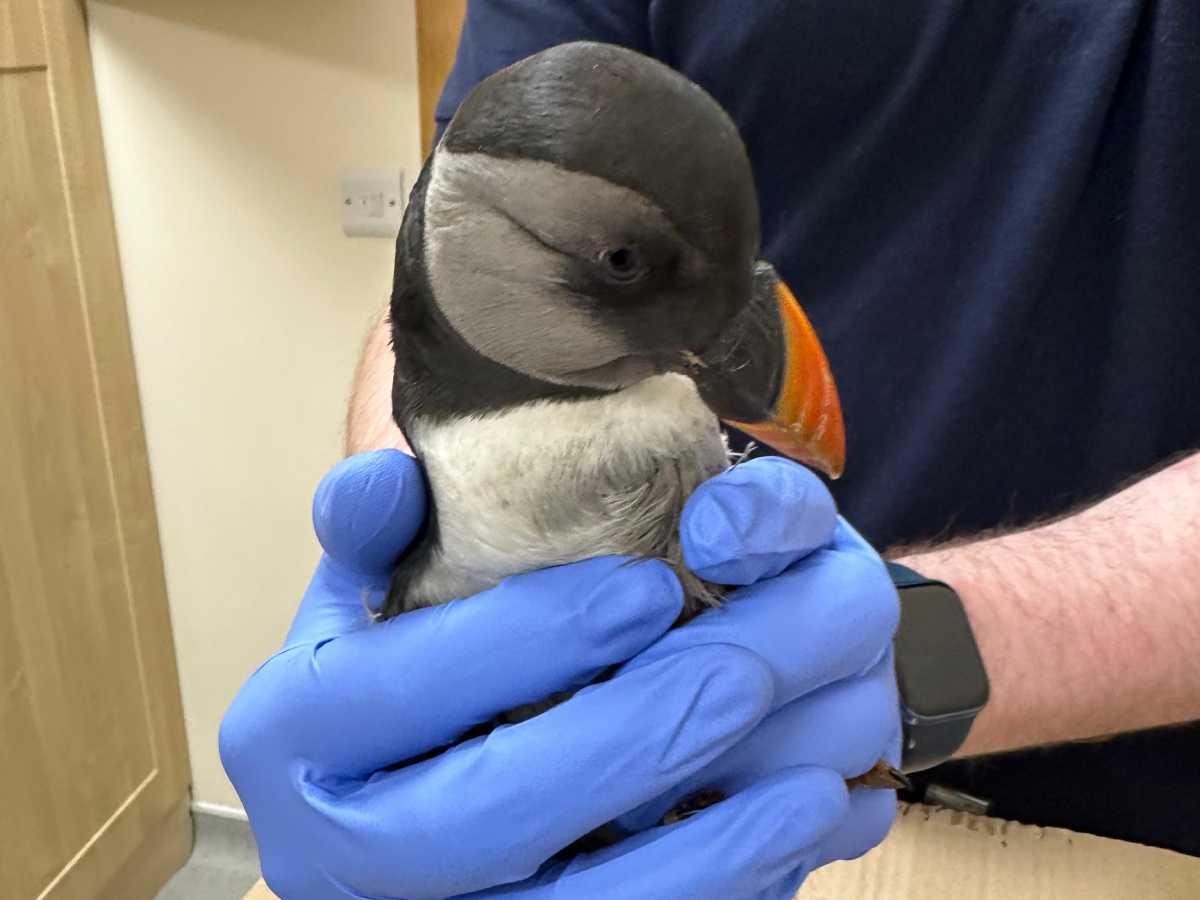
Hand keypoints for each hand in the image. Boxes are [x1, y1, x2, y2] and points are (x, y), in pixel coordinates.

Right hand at [220, 450, 854, 899]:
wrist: (370, 805)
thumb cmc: (384, 676)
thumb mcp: (359, 592)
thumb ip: (373, 528)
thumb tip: (400, 479)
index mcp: (291, 729)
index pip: (397, 685)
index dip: (527, 638)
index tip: (649, 589)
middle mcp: (332, 848)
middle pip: (478, 818)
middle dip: (625, 742)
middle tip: (746, 673)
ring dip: (697, 855)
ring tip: (808, 783)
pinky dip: (709, 899)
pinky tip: (788, 847)